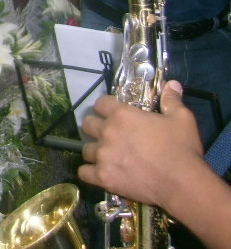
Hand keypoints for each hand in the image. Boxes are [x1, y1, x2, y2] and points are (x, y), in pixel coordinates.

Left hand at [79, 82, 202, 210]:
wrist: (183, 183)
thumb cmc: (181, 149)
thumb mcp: (182, 119)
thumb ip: (172, 100)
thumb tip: (172, 84)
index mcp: (122, 115)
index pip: (100, 103)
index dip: (106, 107)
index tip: (113, 114)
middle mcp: (107, 132)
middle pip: (88, 125)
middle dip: (97, 128)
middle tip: (110, 136)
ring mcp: (103, 155)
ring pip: (85, 150)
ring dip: (95, 151)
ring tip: (107, 157)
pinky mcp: (103, 177)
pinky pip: (84, 173)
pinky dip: (90, 173)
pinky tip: (100, 173)